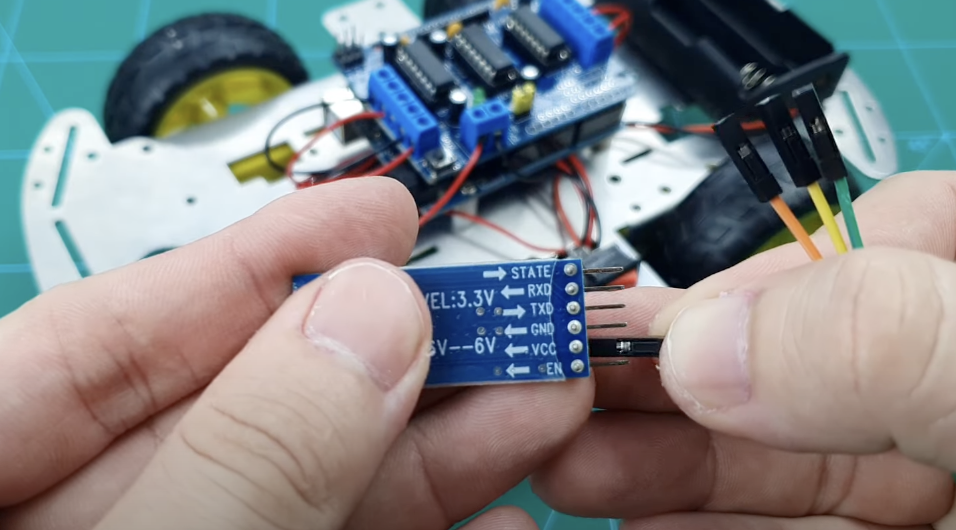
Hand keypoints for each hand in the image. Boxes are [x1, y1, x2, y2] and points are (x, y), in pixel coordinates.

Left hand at [0, 177, 592, 529]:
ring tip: (538, 397)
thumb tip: (365, 317)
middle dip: (376, 358)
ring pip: (302, 488)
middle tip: (494, 309)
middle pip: (231, 410)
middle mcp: (76, 529)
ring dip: (431, 447)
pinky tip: (499, 506)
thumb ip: (243, 456)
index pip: (98, 338)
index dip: (246, 265)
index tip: (369, 217)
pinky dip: (414, 529)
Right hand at [533, 171, 955, 528]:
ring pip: (778, 455)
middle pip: (795, 357)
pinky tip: (644, 520)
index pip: (881, 235)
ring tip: (572, 461)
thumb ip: (877, 338)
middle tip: (575, 387)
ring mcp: (936, 477)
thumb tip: (709, 341)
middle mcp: (947, 383)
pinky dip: (711, 529)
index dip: (764, 270)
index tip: (679, 319)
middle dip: (672, 373)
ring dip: (663, 458)